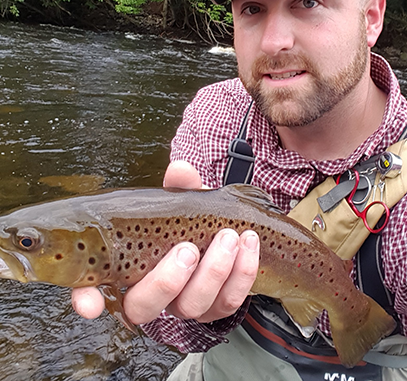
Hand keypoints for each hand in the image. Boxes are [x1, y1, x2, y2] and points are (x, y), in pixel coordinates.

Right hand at [71, 160, 259, 324]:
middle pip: (144, 307)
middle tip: (187, 249)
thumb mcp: (185, 202)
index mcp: (131, 266)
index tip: (90, 303)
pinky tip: (249, 243)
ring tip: (229, 237)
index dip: (87, 300)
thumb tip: (181, 169)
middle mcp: (153, 293)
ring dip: (213, 272)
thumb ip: (181, 187)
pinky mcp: (216, 308)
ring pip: (191, 306)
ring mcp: (184, 304)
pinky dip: (242, 273)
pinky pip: (228, 302)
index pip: (96, 290)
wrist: (230, 233)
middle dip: (167, 281)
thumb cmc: (194, 220)